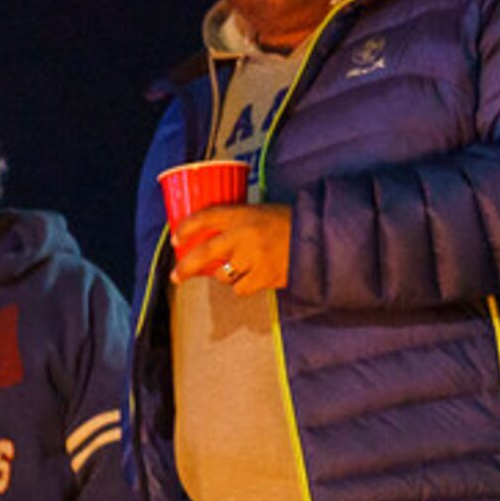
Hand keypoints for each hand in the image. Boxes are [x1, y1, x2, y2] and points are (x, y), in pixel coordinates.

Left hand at [171, 203, 291, 296]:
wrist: (324, 238)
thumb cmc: (293, 224)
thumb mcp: (264, 212)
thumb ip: (240, 222)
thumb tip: (213, 236)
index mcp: (244, 214)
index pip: (206, 216)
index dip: (186, 227)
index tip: (175, 238)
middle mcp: (244, 235)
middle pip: (203, 253)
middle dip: (185, 267)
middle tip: (176, 275)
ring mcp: (253, 257)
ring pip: (222, 275)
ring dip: (224, 275)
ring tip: (238, 269)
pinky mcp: (263, 277)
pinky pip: (240, 288)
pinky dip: (243, 286)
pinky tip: (254, 277)